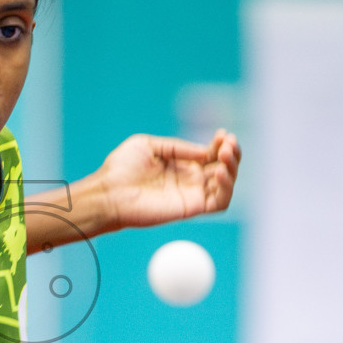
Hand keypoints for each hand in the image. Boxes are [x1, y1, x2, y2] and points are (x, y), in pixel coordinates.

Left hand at [95, 128, 240, 230]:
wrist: (109, 191)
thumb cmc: (122, 167)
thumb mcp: (149, 144)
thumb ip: (178, 146)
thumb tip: (204, 153)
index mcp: (181, 164)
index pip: (211, 155)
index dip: (221, 144)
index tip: (223, 134)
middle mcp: (189, 180)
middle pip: (224, 168)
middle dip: (231, 153)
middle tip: (228, 143)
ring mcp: (191, 195)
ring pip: (226, 185)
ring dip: (233, 168)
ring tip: (225, 154)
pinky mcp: (191, 209)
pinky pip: (220, 203)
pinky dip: (226, 187)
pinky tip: (220, 172)